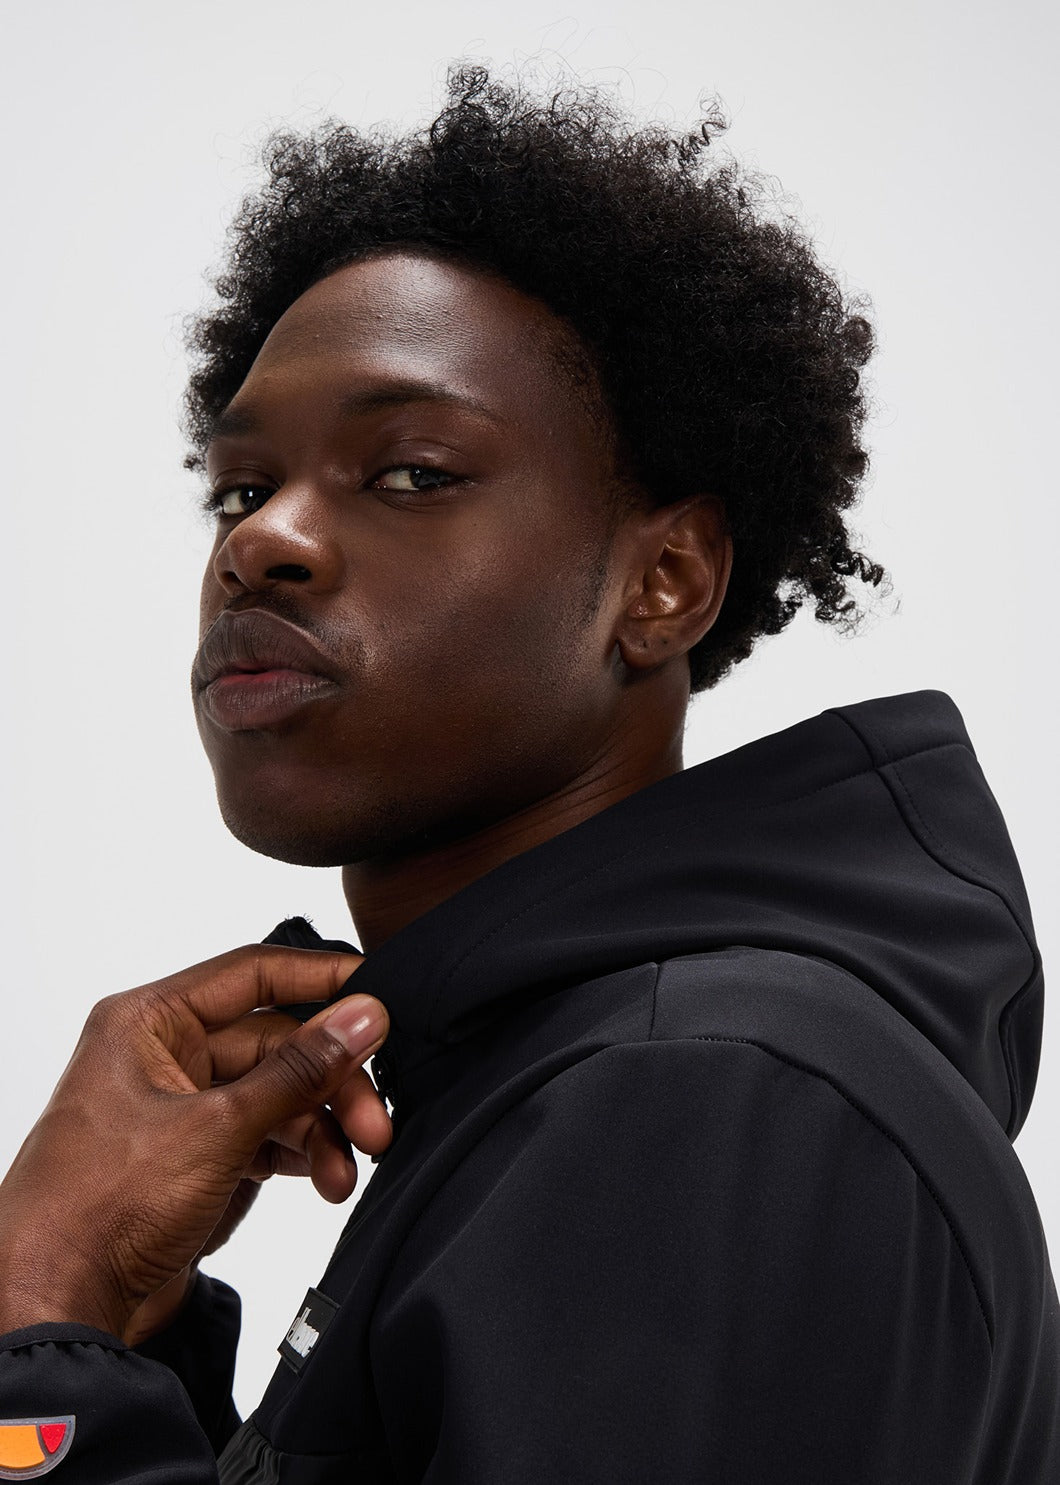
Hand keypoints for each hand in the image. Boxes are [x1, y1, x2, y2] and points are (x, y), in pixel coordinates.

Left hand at [0, 944, 389, 1340]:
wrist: (60, 1308)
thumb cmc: (96, 1209)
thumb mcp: (217, 1128)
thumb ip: (299, 1070)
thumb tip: (361, 1016)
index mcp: (150, 1022)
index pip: (253, 975)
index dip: (321, 978)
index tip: (379, 990)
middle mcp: (166, 1057)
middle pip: (278, 1043)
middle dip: (332, 1082)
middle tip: (373, 1118)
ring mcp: (184, 1110)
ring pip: (280, 1095)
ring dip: (321, 1130)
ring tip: (345, 1170)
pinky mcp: (199, 1159)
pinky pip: (268, 1137)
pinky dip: (302, 1156)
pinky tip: (326, 1179)